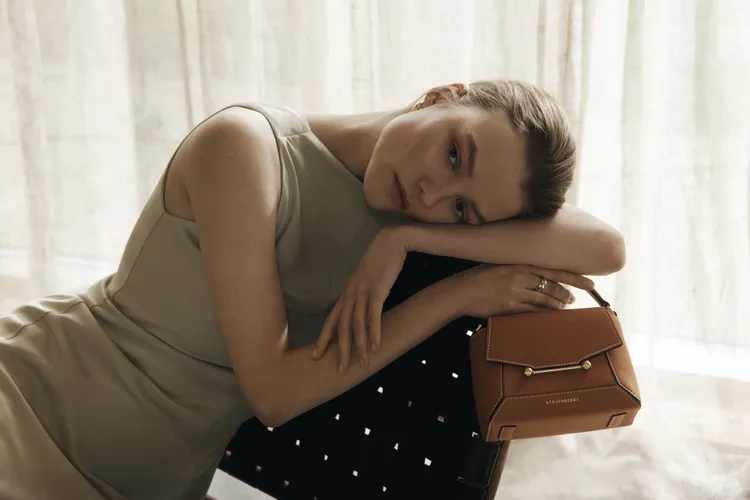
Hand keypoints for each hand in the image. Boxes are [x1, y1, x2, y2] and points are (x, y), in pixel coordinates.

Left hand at [312, 226, 407, 373]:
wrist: (391, 241)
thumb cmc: (380, 259)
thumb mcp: (367, 278)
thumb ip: (362, 293)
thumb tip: (362, 306)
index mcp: (347, 293)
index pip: (332, 320)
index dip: (324, 338)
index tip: (316, 355)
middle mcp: (350, 294)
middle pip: (341, 327)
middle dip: (339, 350)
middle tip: (339, 371)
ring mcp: (362, 292)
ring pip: (356, 325)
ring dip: (359, 346)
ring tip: (361, 364)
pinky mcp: (377, 290)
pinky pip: (373, 316)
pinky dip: (373, 333)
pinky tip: (375, 347)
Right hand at [447, 264, 593, 317]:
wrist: (459, 291)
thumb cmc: (477, 279)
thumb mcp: (499, 267)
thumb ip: (518, 270)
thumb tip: (536, 276)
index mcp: (519, 263)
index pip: (553, 269)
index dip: (574, 277)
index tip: (590, 282)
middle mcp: (519, 275)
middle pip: (553, 285)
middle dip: (568, 293)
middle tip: (576, 299)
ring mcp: (515, 291)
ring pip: (545, 299)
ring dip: (558, 304)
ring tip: (565, 307)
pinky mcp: (509, 305)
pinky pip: (533, 310)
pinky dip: (545, 313)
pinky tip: (551, 315)